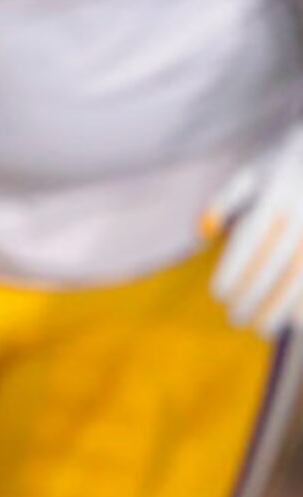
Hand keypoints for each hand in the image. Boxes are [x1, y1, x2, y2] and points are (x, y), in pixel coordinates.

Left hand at [206, 124, 302, 336]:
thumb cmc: (279, 166)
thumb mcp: (249, 174)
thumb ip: (224, 201)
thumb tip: (203, 231)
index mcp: (274, 200)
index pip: (250, 241)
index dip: (234, 271)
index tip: (217, 296)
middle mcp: (300, 218)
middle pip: (277, 266)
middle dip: (256, 297)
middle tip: (235, 319)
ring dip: (283, 307)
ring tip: (262, 329)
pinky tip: (296, 324)